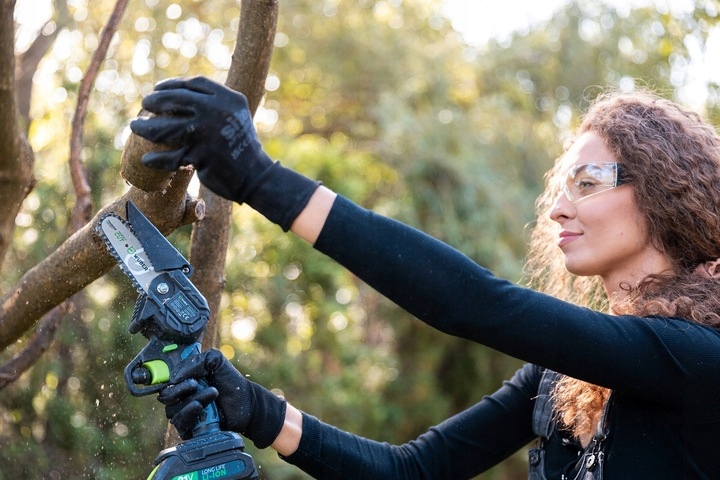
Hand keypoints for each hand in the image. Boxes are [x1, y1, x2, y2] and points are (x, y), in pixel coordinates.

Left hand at [129, 76, 319, 230]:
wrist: (255, 175)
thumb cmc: (242, 145)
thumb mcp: (236, 116)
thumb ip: (215, 102)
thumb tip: (182, 92)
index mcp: (228, 98)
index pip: (194, 84)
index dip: (172, 84)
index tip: (157, 89)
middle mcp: (217, 111)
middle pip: (176, 100)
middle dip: (155, 101)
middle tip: (144, 105)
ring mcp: (207, 133)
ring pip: (166, 128)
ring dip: (146, 128)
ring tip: (135, 128)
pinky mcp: (200, 155)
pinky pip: (171, 157)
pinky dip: (156, 159)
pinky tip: (146, 160)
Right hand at [157, 349, 286, 447]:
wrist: (246, 401)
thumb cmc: (230, 381)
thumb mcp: (215, 360)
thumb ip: (196, 361)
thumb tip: (175, 377)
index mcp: (184, 382)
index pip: (166, 383)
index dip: (172, 380)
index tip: (186, 377)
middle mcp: (181, 398)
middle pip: (166, 397)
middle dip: (181, 390)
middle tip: (197, 384)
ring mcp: (185, 414)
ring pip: (173, 411)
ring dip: (192, 400)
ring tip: (212, 393)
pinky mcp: (190, 429)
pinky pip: (180, 425)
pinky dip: (189, 415)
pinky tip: (200, 408)